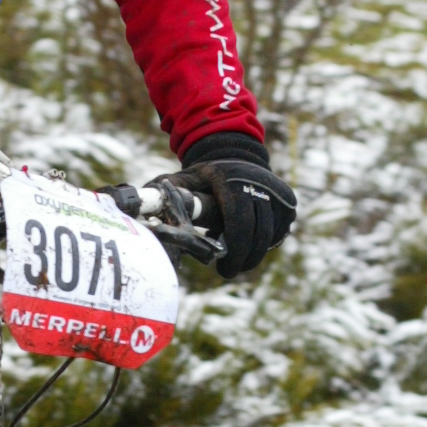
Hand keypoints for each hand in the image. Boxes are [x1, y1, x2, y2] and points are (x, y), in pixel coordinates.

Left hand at [177, 144, 295, 279]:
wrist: (237, 155)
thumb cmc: (205, 175)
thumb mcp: (184, 178)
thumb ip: (166, 192)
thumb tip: (139, 205)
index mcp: (231, 181)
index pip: (238, 221)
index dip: (234, 249)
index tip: (223, 268)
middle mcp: (259, 185)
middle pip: (257, 233)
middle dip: (244, 258)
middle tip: (229, 271)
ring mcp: (277, 194)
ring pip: (270, 235)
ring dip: (254, 253)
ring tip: (238, 261)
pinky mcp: (288, 203)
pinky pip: (279, 231)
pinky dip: (266, 242)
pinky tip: (250, 243)